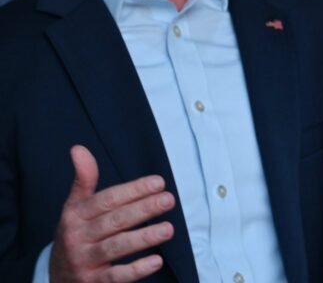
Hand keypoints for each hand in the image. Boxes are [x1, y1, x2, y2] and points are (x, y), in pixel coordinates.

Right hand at [48, 145, 175, 281]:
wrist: (57, 277)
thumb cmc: (75, 235)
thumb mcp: (74, 208)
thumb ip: (83, 180)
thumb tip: (78, 148)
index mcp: (75, 216)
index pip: (107, 200)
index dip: (133, 190)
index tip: (159, 182)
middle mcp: (77, 237)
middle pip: (114, 221)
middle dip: (142, 209)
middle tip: (169, 200)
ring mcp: (84, 261)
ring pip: (115, 247)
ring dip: (143, 238)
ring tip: (168, 229)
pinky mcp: (92, 282)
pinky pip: (115, 276)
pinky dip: (136, 270)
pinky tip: (156, 260)